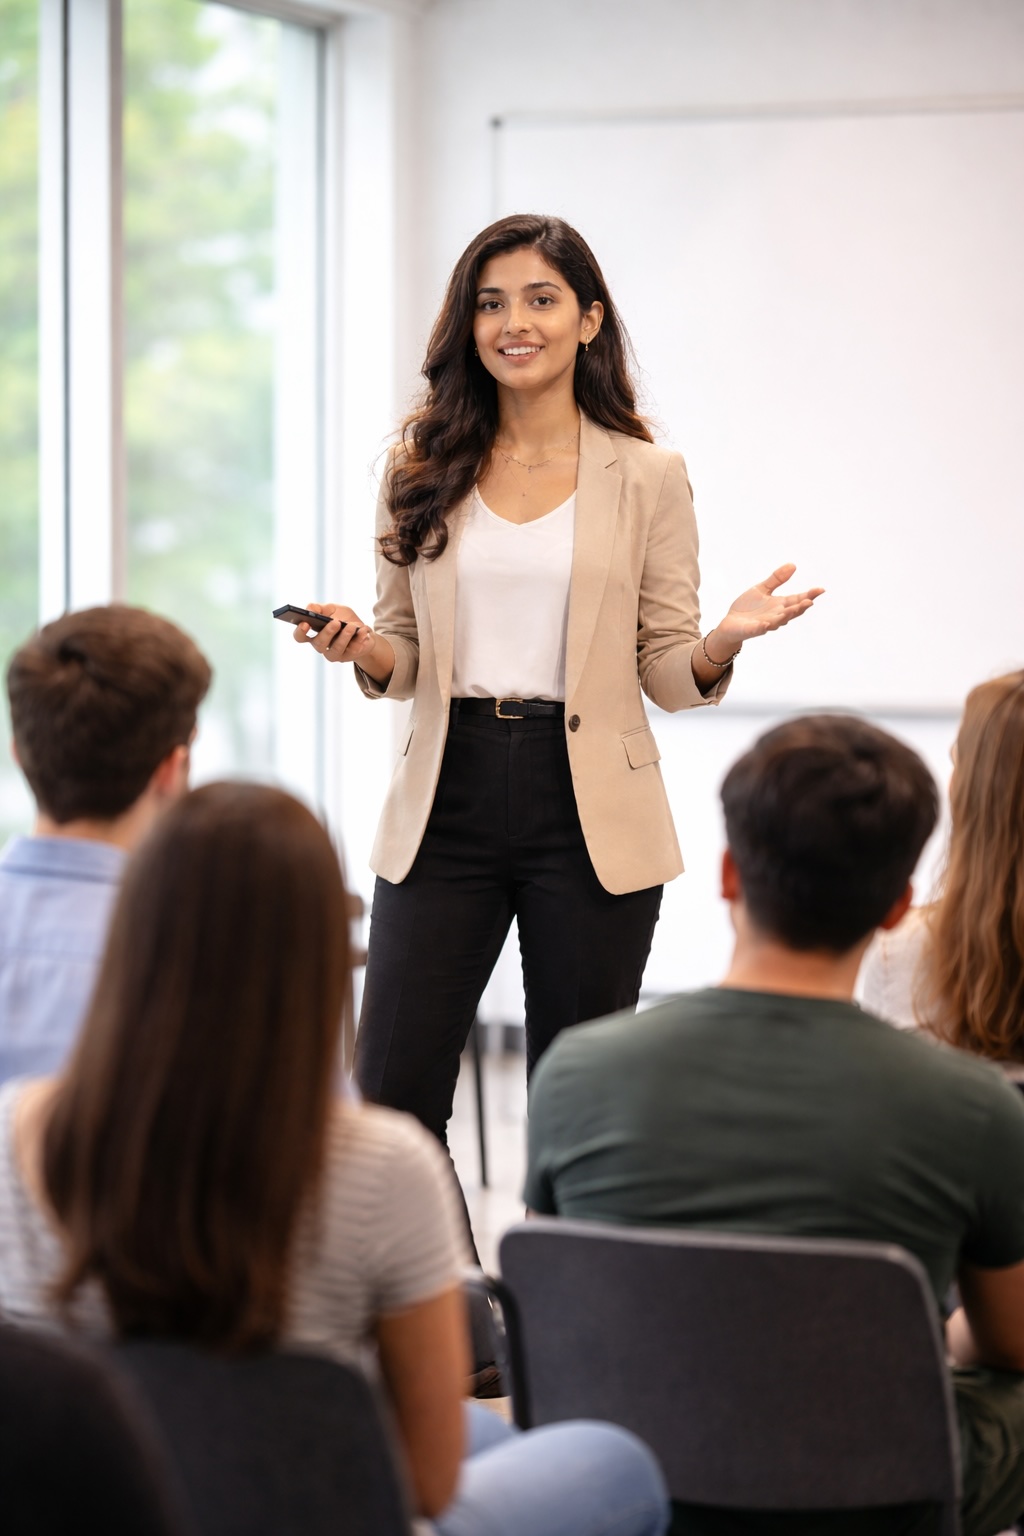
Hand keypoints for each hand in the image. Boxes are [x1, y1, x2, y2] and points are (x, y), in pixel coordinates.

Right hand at [292, 602, 377, 665]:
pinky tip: (363, 630)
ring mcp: (335, 653)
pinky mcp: (349, 657)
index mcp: (314, 633)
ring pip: (336, 649)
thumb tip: (309, 609)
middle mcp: (321, 646)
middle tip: (336, 622)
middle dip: (327, 632)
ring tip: (352, 626)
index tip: (305, 623)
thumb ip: (319, 608)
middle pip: (318, 643)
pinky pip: (353, 649)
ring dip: (344, 636)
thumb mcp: (332, 609)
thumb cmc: (344, 619)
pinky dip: (359, 638)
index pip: (300, 636)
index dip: (300, 632)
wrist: (363, 630)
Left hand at [707, 563, 823, 659]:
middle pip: (791, 612)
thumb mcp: (762, 589)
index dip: (809, 595)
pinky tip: (765, 624)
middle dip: (800, 607)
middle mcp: (776, 616)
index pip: (797, 600)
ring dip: (786, 616)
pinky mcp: (751, 630)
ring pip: (778, 621)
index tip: (820, 589)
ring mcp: (765, 624)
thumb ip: (777, 579)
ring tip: (794, 608)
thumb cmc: (748, 607)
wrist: (731, 623)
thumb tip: (793, 565)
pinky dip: (761, 627)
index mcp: (780, 605)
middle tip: (810, 601)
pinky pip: (757, 630)